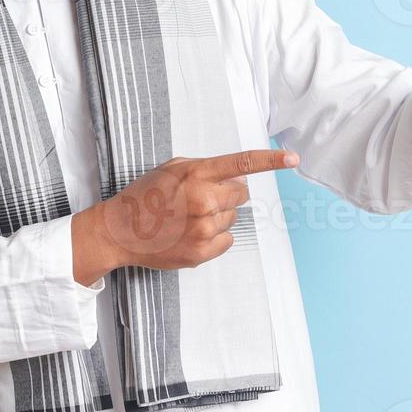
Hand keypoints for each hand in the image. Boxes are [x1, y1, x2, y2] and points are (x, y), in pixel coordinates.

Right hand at [71, 149, 297, 284]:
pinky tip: (189, 233)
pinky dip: (214, 237)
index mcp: (196, 174)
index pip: (242, 164)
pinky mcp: (202, 252)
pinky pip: (226, 240)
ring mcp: (204, 228)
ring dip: (217, 216)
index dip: (271, 161)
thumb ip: (205, 169)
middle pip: (241, 194)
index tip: (293, 159)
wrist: (119, 231)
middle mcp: (203, 200)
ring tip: (187, 217)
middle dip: (227, 194)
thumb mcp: (172, 169)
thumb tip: (238, 178)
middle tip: (200, 198)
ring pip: (232, 218)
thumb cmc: (144, 197)